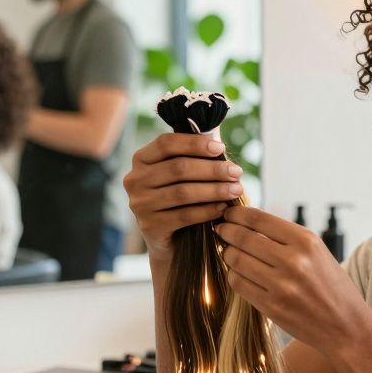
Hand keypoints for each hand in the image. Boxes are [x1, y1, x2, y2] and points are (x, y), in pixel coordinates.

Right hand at [123, 132, 242, 260]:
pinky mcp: (150, 226)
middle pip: (178, 168)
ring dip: (214, 190)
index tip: (221, 148)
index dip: (195, 143)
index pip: (166, 143)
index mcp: (141, 159)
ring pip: (183, 192)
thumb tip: (217, 130)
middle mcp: (134, 180)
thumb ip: (195, 153)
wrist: (169, 242)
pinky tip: (223, 208)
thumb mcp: (183, 174)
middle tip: (237, 172)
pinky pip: (184, 215)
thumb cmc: (180, 200)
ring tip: (236, 189)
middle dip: (212, 169)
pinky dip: (207, 210)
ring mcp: (139, 204)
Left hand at [215, 206, 371, 355]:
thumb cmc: (331, 286)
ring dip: (228, 254)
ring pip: (237, 260)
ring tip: (229, 252)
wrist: (346, 326)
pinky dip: (234, 275)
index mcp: (306, 241)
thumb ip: (287, 237)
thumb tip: (248, 222)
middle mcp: (293, 261)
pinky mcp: (271, 307)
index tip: (228, 214)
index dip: (237, 215)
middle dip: (226, 231)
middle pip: (243, 238)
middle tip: (220, 230)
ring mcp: (281, 286)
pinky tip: (238, 272)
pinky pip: (239, 284)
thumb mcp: (317, 252)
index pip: (259, 219)